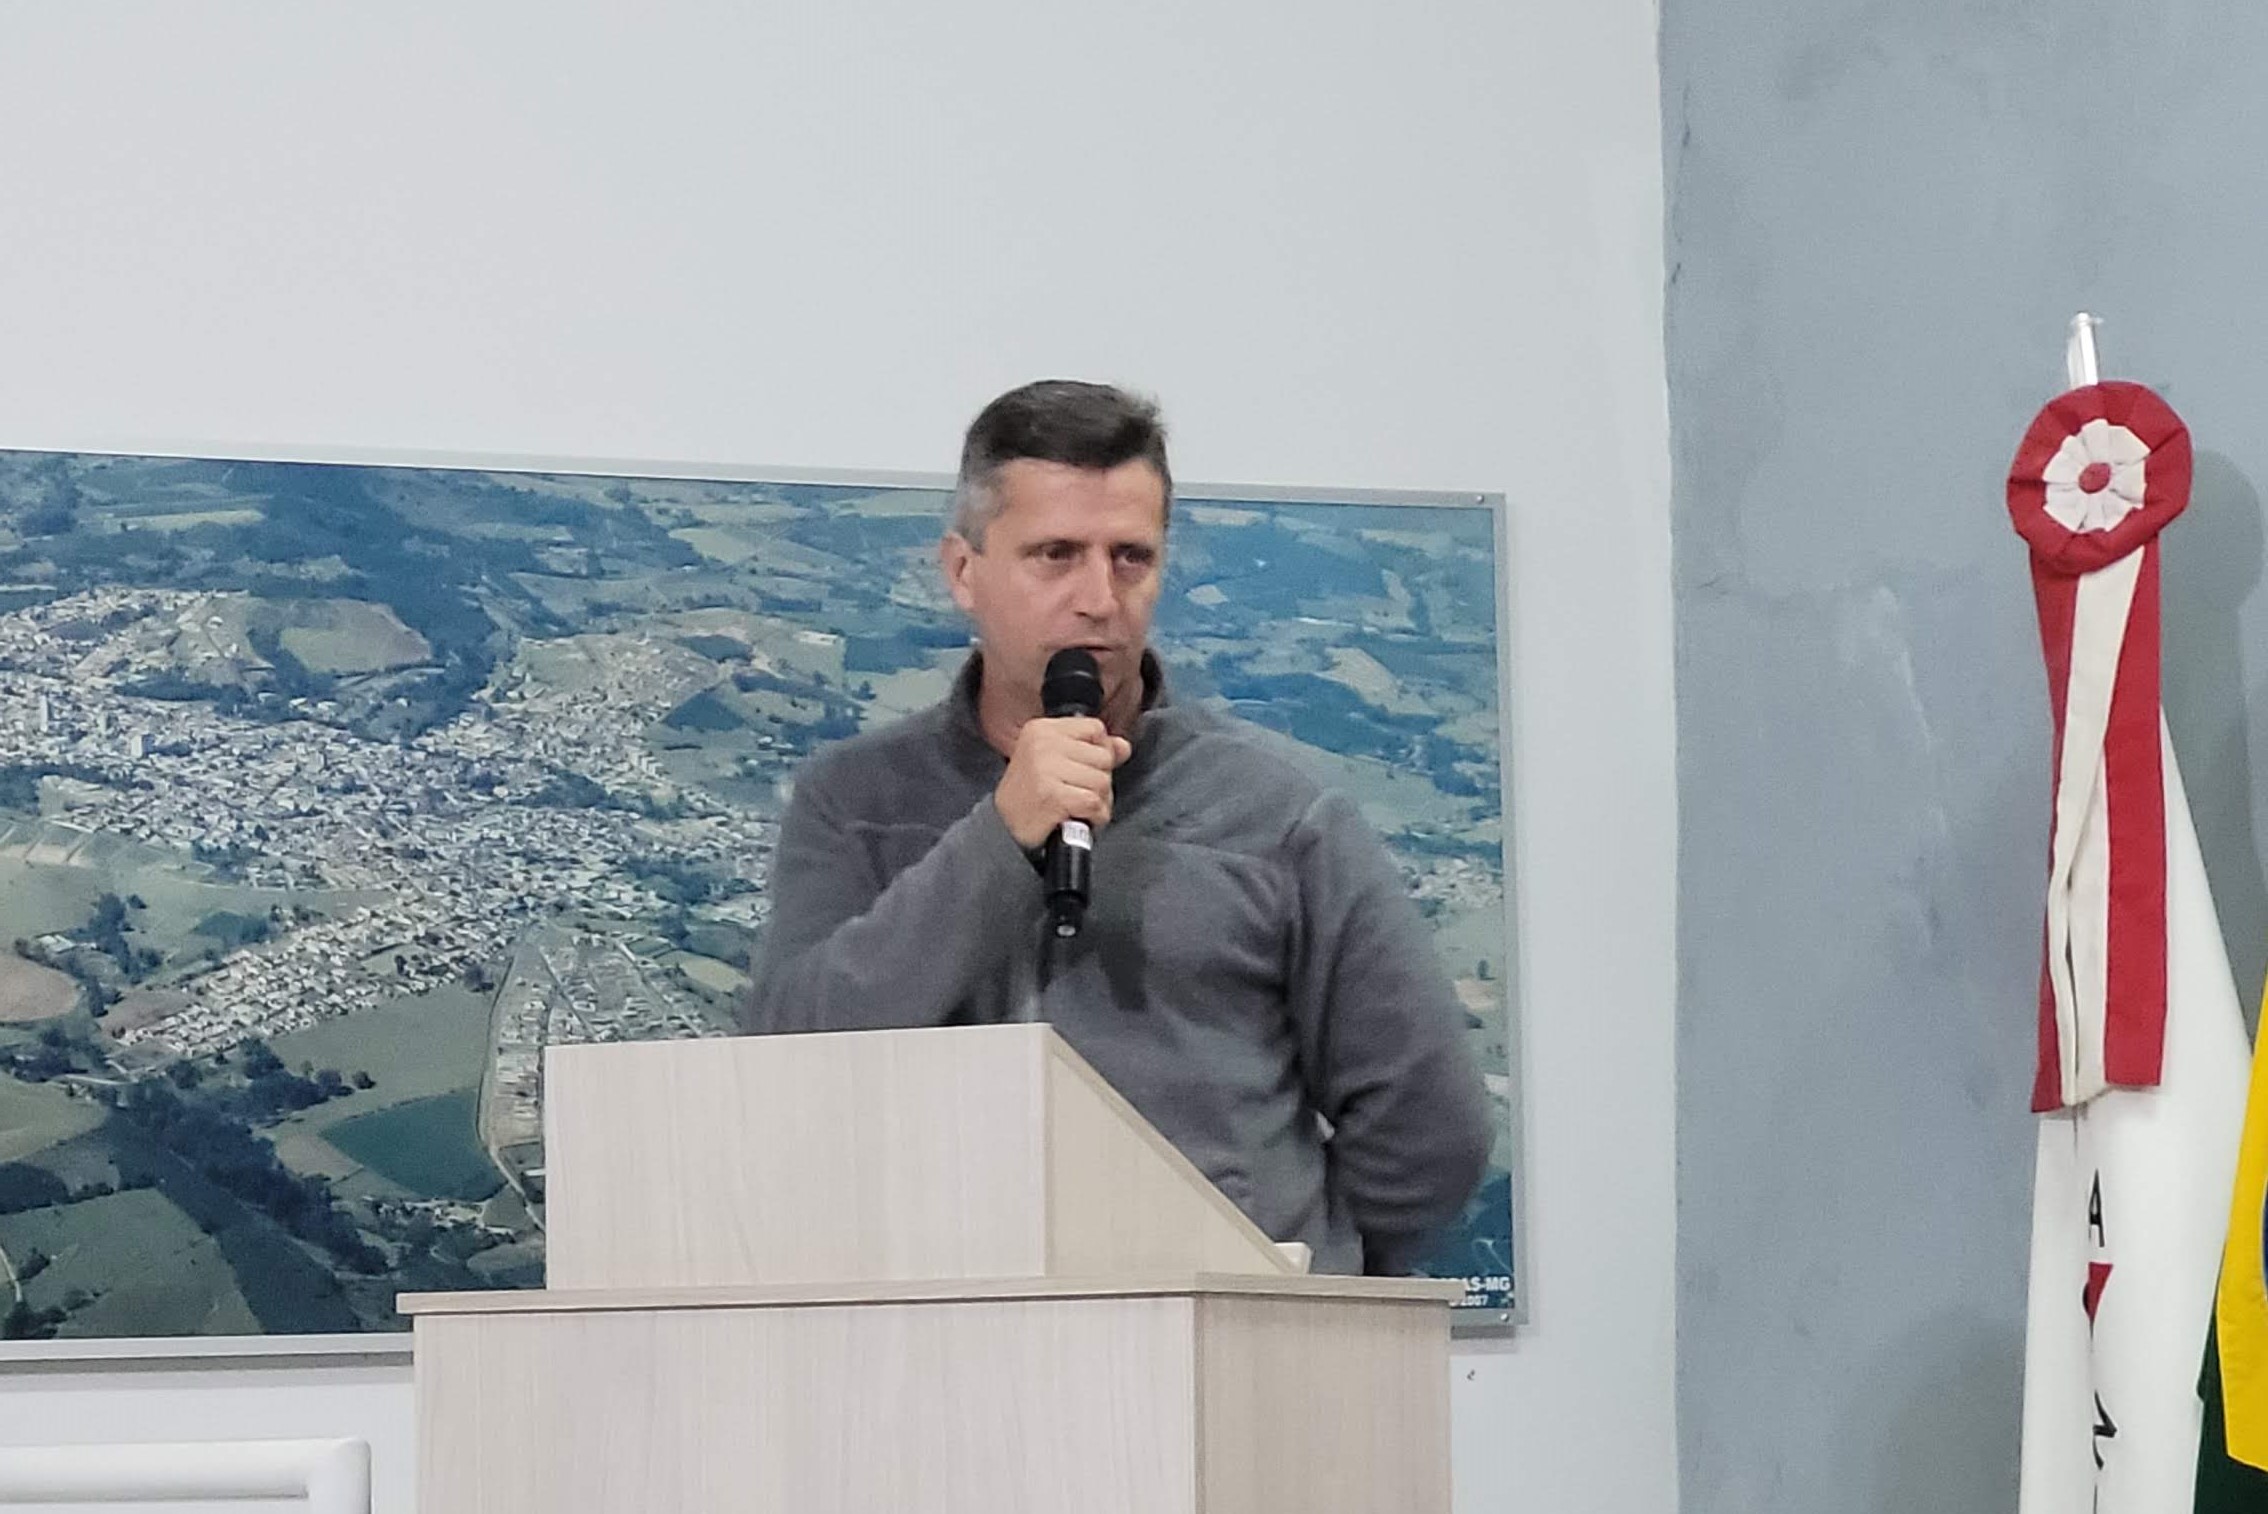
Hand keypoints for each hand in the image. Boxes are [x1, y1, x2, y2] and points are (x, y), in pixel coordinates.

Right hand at [994, 717, 1132, 849]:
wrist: (1005, 829)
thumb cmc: (1032, 796)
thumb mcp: (1057, 762)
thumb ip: (1092, 750)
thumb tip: (1123, 746)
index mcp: (1042, 729)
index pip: (1096, 728)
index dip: (1099, 752)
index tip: (1082, 770)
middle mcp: (1043, 744)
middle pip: (1104, 757)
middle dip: (1100, 782)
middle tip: (1078, 794)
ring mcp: (1046, 769)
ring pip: (1102, 782)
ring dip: (1098, 803)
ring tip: (1077, 808)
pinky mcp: (1052, 796)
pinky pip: (1094, 803)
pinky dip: (1094, 818)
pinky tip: (1078, 818)